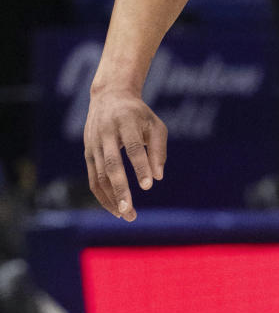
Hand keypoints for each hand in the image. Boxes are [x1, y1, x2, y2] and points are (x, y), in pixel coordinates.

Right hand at [83, 88, 166, 221]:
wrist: (109, 97)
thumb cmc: (138, 115)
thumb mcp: (155, 125)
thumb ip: (158, 150)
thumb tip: (158, 177)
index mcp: (125, 122)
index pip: (131, 147)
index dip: (139, 166)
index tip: (148, 186)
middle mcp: (105, 133)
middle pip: (111, 164)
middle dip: (120, 189)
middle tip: (130, 211)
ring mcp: (93, 144)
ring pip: (99, 175)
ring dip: (111, 198)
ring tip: (127, 216)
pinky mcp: (88, 153)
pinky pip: (93, 179)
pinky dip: (103, 195)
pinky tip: (115, 210)